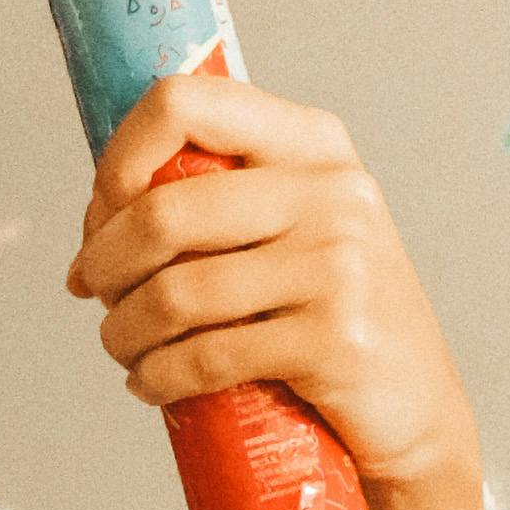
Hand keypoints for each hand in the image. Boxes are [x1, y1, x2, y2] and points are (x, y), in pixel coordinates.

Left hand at [68, 71, 482, 509]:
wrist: (414, 406)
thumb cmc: (330, 312)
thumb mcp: (295, 225)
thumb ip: (220, 192)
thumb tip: (100, 210)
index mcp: (313, 142)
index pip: (183, 103)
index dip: (117, 159)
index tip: (102, 215)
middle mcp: (332, 191)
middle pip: (162, 210)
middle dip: (104, 262)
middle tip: (95, 294)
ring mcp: (340, 265)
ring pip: (175, 293)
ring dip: (122, 330)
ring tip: (122, 347)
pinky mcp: (335, 339)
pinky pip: (206, 356)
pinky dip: (157, 377)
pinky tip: (151, 383)